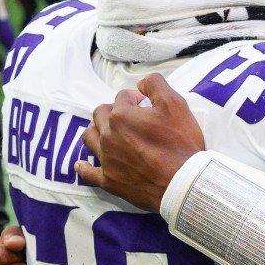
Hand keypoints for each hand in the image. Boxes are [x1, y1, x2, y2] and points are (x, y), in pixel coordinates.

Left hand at [76, 73, 204, 211]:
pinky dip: (83, 167)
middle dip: (113, 110)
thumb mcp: (175, 104)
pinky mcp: (109, 180)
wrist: (183, 183)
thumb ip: (156, 85)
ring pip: (90, 137)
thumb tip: (140, 81)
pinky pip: (88, 172)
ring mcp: (107, 158)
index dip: (136, 98)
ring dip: (95, 130)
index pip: (123, 97)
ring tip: (106, 132)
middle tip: (130, 116)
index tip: (147, 105)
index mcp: (122, 115)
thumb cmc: (180, 143)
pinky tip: (81, 164)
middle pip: (101, 114)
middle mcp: (108, 135)